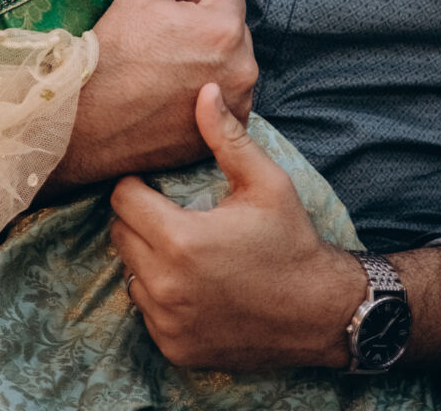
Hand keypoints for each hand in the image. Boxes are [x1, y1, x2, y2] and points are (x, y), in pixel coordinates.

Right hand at [53, 0, 257, 185]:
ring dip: (209, 61)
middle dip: (206, 29)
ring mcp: (236, 105)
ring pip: (231, 63)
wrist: (89, 123)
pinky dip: (208, 95)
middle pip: (232, 28)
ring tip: (166, 73)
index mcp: (225, 28)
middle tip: (163, 46)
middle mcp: (243, 68)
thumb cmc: (113, 52)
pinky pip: (227, 98)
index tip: (165, 19)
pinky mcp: (223, 135)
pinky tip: (173, 99)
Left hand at [111, 83, 364, 371]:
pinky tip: (193, 284)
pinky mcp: (175, 349)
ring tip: (184, 249)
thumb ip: (225, 136)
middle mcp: (166, 286)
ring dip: (147, 259)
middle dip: (140, 220)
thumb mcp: (265, 181)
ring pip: (131, 275)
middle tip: (173, 214)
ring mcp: (168, 323)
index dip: (138, 185)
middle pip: (120, 235)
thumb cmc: (291, 240)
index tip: (158, 186)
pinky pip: (147, 312)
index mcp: (180, 240)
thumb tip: (204, 90)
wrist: (320, 313)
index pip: (122, 198)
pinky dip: (161, 297)